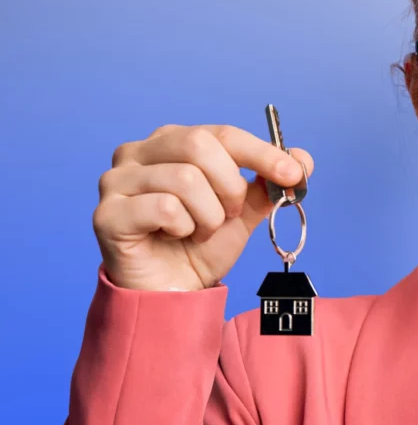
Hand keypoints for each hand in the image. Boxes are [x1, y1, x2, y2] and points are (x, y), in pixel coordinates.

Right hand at [92, 124, 313, 290]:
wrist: (173, 291)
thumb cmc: (200, 245)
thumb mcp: (244, 211)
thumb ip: (268, 184)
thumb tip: (303, 158)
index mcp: (171, 141)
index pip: (222, 133)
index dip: (262, 153)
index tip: (292, 174)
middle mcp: (137, 152)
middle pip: (200, 145)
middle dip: (230, 186)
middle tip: (230, 214)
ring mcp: (116, 181)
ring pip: (185, 180)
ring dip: (209, 216)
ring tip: (200, 231)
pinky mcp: (107, 213)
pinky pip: (164, 208)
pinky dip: (184, 228)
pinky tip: (175, 237)